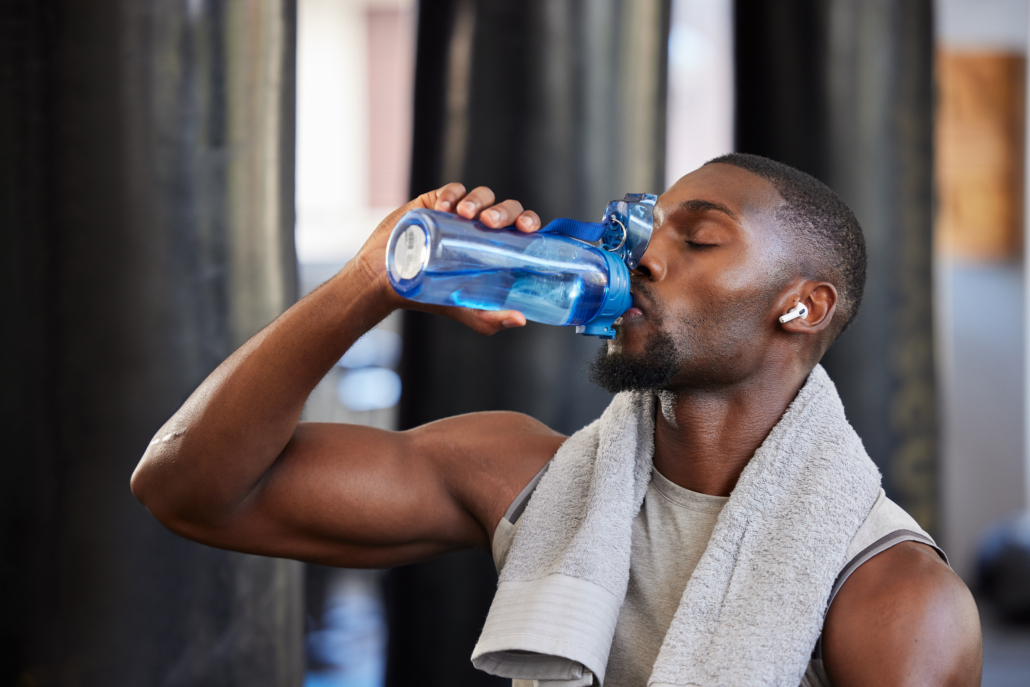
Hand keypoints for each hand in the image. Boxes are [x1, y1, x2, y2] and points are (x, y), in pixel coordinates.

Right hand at [356, 183, 541, 334]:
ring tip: (466, 214)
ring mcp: (459, 214)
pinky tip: (445, 207)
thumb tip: (520, 320)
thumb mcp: (464, 310)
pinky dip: (452, 194)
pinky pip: (452, 190)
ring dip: (479, 200)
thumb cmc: (428, 296)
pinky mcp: (436, 203)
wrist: (386, 282)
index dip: (529, 222)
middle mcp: (482, 229)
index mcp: (496, 249)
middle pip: (506, 208)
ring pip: (482, 195)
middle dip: (504, 211)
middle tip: (490, 223)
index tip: (526, 229)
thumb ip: (490, 319)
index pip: (522, 228)